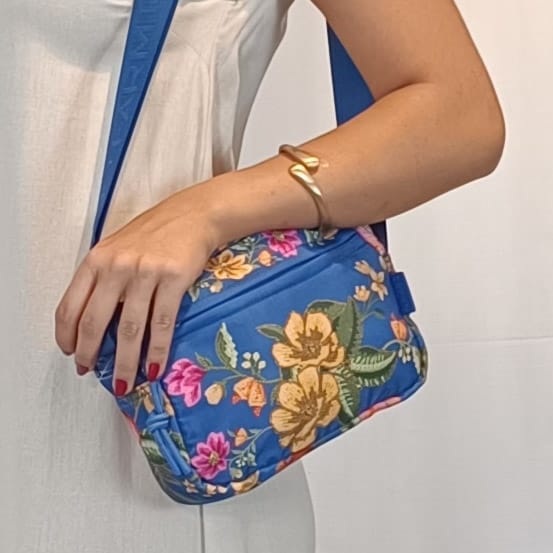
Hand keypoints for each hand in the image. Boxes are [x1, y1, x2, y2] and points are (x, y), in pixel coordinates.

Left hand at [54, 184, 220, 395]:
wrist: (193, 215)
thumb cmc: (155, 233)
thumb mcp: (117, 248)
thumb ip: (102, 278)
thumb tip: (95, 322)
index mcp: (97, 259)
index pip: (70, 305)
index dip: (67, 335)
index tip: (71, 353)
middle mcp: (117, 266)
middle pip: (95, 320)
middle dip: (90, 353)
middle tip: (90, 372)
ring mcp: (146, 272)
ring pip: (129, 328)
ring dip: (125, 362)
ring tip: (124, 381)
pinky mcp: (174, 279)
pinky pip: (162, 323)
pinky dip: (157, 350)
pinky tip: (154, 366)